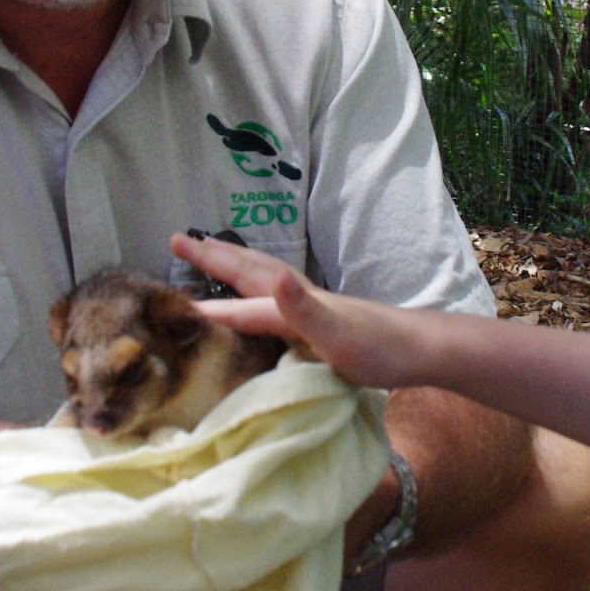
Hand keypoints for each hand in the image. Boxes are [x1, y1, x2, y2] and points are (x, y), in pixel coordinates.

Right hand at [170, 232, 424, 389]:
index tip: (165, 304)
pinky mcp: (320, 314)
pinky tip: (258, 290)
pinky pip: (272, 291)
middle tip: (175, 239)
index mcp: (291, 305)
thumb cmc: (381, 351)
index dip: (203, 306)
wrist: (424, 350)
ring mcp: (310, 303)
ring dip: (231, 261)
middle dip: (211, 256)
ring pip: (259, 275)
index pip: (237, 305)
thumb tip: (274, 276)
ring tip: (208, 251)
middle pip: (246, 270)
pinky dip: (254, 281)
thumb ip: (304, 309)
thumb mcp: (338, 336)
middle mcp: (296, 298)